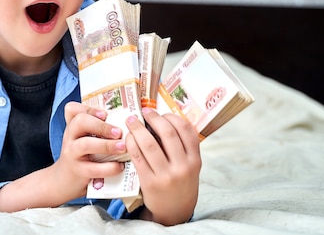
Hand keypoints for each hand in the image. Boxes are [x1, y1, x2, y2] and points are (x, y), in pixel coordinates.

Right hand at [51, 101, 126, 199]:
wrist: (64, 179)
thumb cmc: (82, 155)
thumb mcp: (83, 137)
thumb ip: (97, 128)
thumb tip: (127, 121)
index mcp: (73, 126)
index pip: (73, 109)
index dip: (90, 109)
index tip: (106, 114)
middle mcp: (70, 137)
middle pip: (80, 122)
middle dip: (101, 125)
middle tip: (119, 132)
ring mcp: (72, 153)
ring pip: (85, 144)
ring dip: (106, 145)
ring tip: (122, 147)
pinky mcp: (78, 171)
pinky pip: (92, 168)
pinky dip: (108, 167)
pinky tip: (120, 166)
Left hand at [125, 107, 201, 225]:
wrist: (174, 211)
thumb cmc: (180, 182)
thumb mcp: (190, 165)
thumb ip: (182, 146)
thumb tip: (162, 119)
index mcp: (195, 160)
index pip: (186, 130)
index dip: (172, 117)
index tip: (161, 112)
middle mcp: (183, 167)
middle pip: (167, 133)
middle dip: (153, 118)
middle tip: (144, 112)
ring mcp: (166, 175)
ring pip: (149, 144)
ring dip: (138, 128)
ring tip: (131, 121)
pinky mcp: (149, 182)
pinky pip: (137, 157)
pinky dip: (131, 143)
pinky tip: (128, 137)